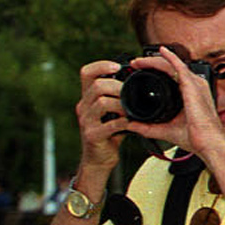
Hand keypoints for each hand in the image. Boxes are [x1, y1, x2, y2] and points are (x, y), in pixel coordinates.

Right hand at [74, 60, 135, 184]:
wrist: (99, 159)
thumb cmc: (110, 132)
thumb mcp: (113, 110)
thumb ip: (120, 96)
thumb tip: (141, 78)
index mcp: (88, 97)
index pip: (86, 72)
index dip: (101, 65)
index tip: (118, 66)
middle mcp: (83, 107)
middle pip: (97, 86)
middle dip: (118, 87)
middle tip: (131, 93)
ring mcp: (86, 121)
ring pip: (102, 102)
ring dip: (122, 104)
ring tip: (132, 109)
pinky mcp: (92, 135)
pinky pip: (110, 124)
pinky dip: (124, 122)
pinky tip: (132, 123)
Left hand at [117, 47, 224, 161]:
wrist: (208, 142)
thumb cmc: (196, 137)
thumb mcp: (166, 130)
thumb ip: (148, 127)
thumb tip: (131, 125)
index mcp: (191, 94)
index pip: (172, 78)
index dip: (155, 73)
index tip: (140, 73)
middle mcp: (195, 86)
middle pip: (171, 69)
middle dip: (152, 64)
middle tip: (136, 64)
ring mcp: (195, 84)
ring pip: (172, 66)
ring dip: (155, 61)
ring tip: (139, 61)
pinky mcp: (192, 85)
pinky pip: (180, 66)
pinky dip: (170, 57)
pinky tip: (161, 51)